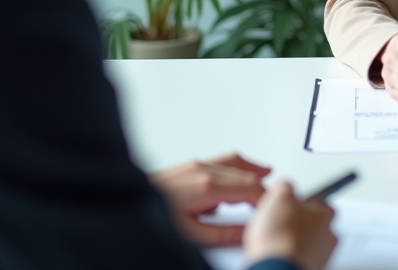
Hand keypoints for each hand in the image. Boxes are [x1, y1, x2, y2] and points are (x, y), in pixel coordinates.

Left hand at [149, 153, 270, 245]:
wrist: (124, 204)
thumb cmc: (153, 218)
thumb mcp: (190, 235)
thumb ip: (223, 234)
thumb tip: (246, 232)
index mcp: (206, 187)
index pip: (250, 188)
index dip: (265, 200)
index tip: (271, 210)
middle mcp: (203, 170)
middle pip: (246, 173)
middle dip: (263, 187)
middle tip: (273, 200)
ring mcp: (196, 165)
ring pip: (235, 161)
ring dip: (253, 171)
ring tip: (267, 177)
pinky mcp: (190, 165)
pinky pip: (223, 160)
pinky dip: (238, 166)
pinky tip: (242, 173)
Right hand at [244, 180, 335, 269]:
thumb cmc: (281, 237)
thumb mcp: (278, 196)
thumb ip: (285, 187)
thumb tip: (285, 187)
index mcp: (326, 214)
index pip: (320, 202)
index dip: (300, 203)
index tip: (287, 206)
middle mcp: (329, 236)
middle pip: (313, 225)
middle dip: (296, 224)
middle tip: (277, 225)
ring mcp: (321, 256)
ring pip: (306, 244)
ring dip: (292, 242)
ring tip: (272, 243)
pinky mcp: (311, 269)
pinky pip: (299, 260)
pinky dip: (289, 258)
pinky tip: (275, 256)